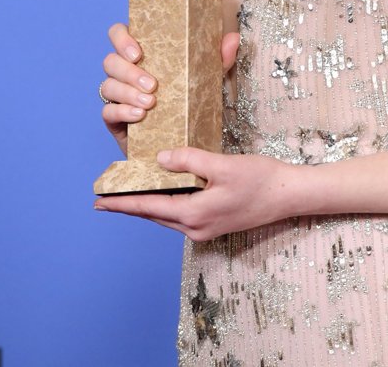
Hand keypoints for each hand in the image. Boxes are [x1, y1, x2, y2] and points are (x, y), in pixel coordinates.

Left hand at [93, 146, 295, 240]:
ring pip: (167, 216)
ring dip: (148, 205)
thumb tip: (160, 158)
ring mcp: (206, 229)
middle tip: (107, 197)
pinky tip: (165, 192)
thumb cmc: (259, 178)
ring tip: (129, 194)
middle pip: (154, 215)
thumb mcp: (223, 164)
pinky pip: (181, 215)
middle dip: (130, 206)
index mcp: (193, 214)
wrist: (289, 195)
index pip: (148, 208)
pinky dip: (167, 204)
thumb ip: (190, 160)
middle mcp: (195, 228)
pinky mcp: (215, 224)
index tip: (99, 202)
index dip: (122, 203)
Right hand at [100, 26, 239, 154]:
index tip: (138, 52)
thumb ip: (219, 57)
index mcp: (141, 53)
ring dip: (127, 92)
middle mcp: (124, 71)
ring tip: (150, 103)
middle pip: (110, 60)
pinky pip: (107, 111)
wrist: (182, 139)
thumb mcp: (208, 78)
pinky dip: (122, 111)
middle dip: (129, 71)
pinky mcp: (114, 120)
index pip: (118, 33)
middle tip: (153, 84)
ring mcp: (117, 95)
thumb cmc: (189, 100)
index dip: (121, 38)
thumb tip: (233, 38)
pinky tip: (139, 116)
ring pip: (108, 85)